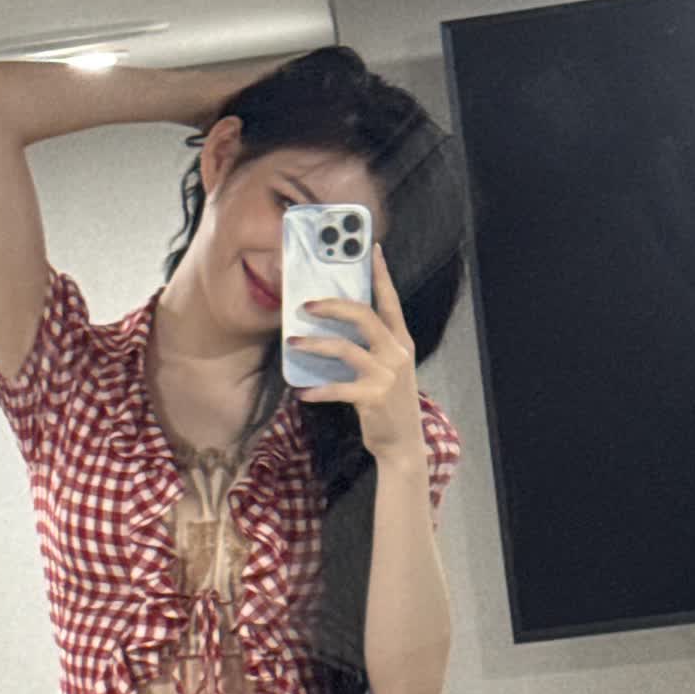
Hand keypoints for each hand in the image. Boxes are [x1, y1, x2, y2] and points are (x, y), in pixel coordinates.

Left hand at [285, 243, 426, 468]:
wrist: (402, 444)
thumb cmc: (388, 403)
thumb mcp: (387, 369)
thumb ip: (371, 347)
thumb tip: (336, 327)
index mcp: (401, 341)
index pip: (390, 300)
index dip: (381, 274)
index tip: (372, 249)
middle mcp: (397, 353)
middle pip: (363, 315)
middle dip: (332, 305)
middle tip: (305, 304)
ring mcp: (387, 374)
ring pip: (345, 347)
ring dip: (314, 344)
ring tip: (292, 342)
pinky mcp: (373, 397)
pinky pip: (338, 387)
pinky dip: (318, 390)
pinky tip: (302, 393)